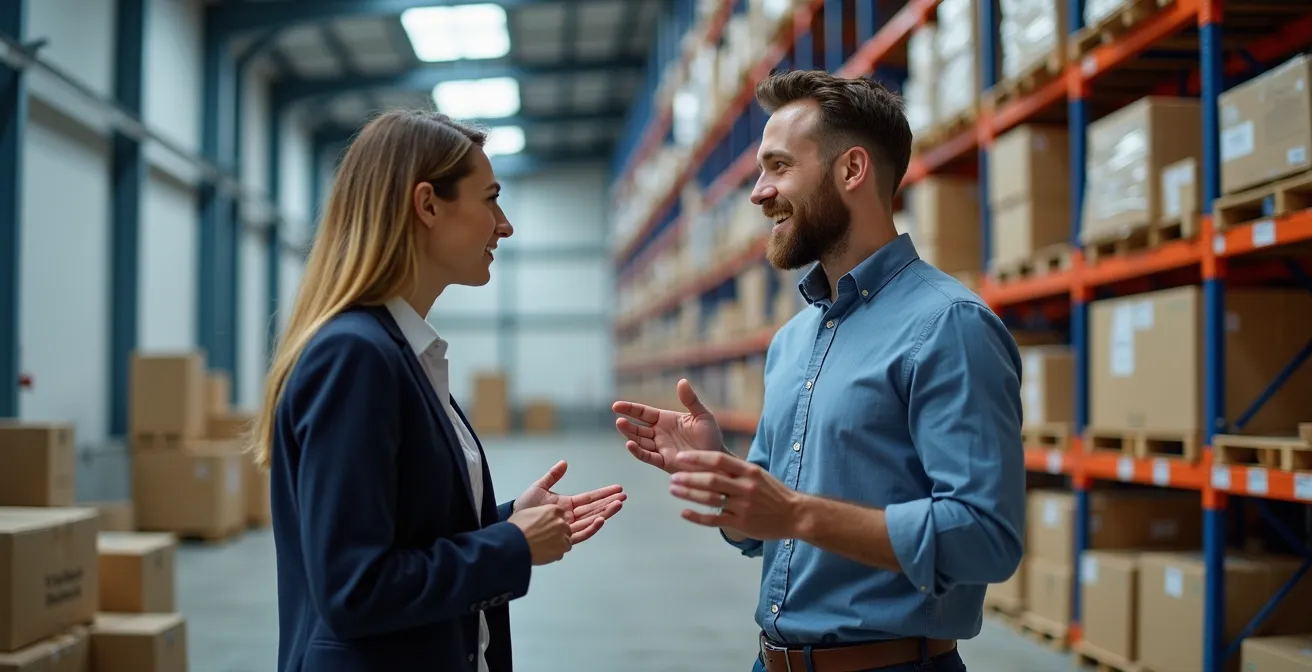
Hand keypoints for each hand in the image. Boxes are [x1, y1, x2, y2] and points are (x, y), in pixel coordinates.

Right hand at [508, 504, 571, 564]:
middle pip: (566, 527)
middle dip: (558, 532)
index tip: (550, 525)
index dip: (554, 521)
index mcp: (552, 511)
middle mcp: (560, 523)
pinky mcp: (560, 551)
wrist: (512, 544)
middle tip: (546, 537)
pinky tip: (544, 553)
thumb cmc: (515, 529)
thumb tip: (538, 519)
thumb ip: (538, 514)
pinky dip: (555, 554)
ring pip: (566, 541)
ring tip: (545, 547)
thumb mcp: (526, 513)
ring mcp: (562, 537)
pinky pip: (561, 553)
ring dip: (559, 544)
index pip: (560, 514)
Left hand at [515, 460, 625, 544]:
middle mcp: (570, 517)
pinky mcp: (563, 538)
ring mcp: (568, 528)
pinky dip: (592, 527)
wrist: (513, 525)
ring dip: (605, 513)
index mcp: (567, 505)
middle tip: (624, 497)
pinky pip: (581, 533)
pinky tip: (601, 519)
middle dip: (610, 503)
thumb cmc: (524, 508)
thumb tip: (565, 463)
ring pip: (591, 520)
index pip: (589, 499)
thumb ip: (553, 476)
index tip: (618, 489)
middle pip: (594, 509)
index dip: (604, 494)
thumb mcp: (539, 487)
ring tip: (618, 505)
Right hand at [611, 379, 725, 473]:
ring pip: (639, 441)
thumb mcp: (702, 415)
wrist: (717, 459)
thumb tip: (682, 381)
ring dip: (629, 435)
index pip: (643, 413)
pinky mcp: (663, 461)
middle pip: (637, 427)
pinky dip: (638, 451)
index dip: (630, 409)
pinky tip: (630, 445)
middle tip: (618, 419)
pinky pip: (647, 456)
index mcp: (665, 420)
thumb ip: (691, 400)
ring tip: (621, 426)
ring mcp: (660, 448)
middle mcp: (659, 434)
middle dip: (627, 424)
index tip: (616, 406)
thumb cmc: (711, 436)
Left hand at [666, 451, 801, 540]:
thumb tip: (711, 459)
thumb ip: (736, 469)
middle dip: (688, 478)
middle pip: (711, 480)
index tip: (681, 457)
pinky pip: (714, 520)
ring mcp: (743, 506)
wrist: (795, 514)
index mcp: (749, 471)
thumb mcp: (758, 474)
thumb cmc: (774, 492)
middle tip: (672, 476)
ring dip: (689, 494)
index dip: (697, 458)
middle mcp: (745, 487)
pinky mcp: (741, 523)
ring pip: (710, 499)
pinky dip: (697, 516)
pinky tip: (684, 512)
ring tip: (674, 490)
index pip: (718, 460)